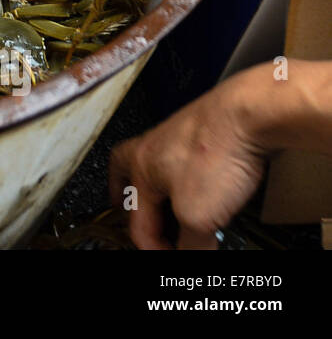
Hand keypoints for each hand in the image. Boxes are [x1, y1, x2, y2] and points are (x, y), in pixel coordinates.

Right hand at [108, 67, 267, 249]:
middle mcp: (151, 147)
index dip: (152, 248)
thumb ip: (192, 242)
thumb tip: (193, 253)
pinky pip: (183, 157)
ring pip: (154, 163)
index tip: (170, 258)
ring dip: (155, 184)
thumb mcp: (199, 214)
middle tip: (122, 208)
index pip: (137, 221)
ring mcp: (177, 136)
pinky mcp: (205, 132)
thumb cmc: (217, 152)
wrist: (250, 114)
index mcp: (139, 168)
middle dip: (122, 194)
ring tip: (163, 199)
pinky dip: (185, 173)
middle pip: (123, 171)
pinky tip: (202, 180)